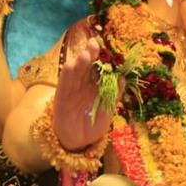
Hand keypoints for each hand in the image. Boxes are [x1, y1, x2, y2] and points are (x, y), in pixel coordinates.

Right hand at [52, 37, 120, 151]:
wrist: (79, 141)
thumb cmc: (94, 124)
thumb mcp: (108, 109)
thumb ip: (115, 94)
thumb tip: (123, 78)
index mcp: (96, 85)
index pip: (100, 68)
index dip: (103, 58)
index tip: (110, 49)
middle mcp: (84, 83)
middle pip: (87, 65)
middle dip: (91, 54)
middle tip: (95, 44)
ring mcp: (72, 88)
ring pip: (75, 71)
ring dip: (79, 62)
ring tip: (86, 55)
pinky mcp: (62, 96)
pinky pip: (64, 83)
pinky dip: (67, 74)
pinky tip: (70, 65)